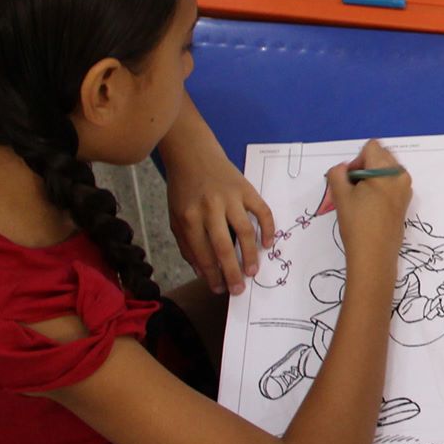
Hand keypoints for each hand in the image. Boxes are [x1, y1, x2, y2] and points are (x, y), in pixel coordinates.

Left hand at [167, 146, 275, 295]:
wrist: (193, 154)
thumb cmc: (183, 189)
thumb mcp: (176, 218)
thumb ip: (187, 245)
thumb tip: (203, 271)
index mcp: (189, 217)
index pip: (202, 254)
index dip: (211, 275)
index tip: (219, 289)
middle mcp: (210, 208)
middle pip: (223, 247)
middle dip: (232, 273)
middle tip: (239, 290)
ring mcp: (230, 198)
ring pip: (245, 232)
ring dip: (250, 255)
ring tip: (252, 272)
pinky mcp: (246, 189)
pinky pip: (262, 211)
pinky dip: (268, 228)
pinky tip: (268, 244)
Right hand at [328, 141, 410, 277]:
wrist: (374, 255)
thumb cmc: (356, 224)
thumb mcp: (340, 195)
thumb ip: (337, 173)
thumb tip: (345, 168)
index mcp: (387, 170)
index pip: (371, 147)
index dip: (357, 160)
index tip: (351, 180)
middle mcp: (401, 175)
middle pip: (380, 156)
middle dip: (364, 167)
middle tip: (354, 189)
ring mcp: (406, 188)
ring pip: (386, 169)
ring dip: (371, 177)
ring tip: (361, 199)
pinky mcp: (405, 200)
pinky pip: (391, 183)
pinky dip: (380, 187)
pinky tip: (370, 206)